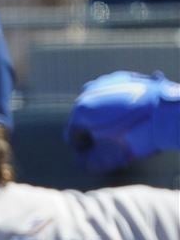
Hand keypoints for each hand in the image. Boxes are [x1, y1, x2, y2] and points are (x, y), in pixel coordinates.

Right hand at [64, 71, 178, 173]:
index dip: (81, 149)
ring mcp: (107, 82)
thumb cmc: (134, 136)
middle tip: (105, 142)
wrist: (166, 113)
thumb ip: (87, 162)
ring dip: (103, 116)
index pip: (72, 135)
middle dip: (91, 130)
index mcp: (80, 111)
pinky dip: (116, 105)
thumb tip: (83, 161)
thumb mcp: (107, 158)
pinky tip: (129, 115)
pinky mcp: (125, 77)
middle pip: (83, 117)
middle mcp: (89, 92)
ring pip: (98, 103)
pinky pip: (113, 94)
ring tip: (119, 128)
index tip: (91, 156)